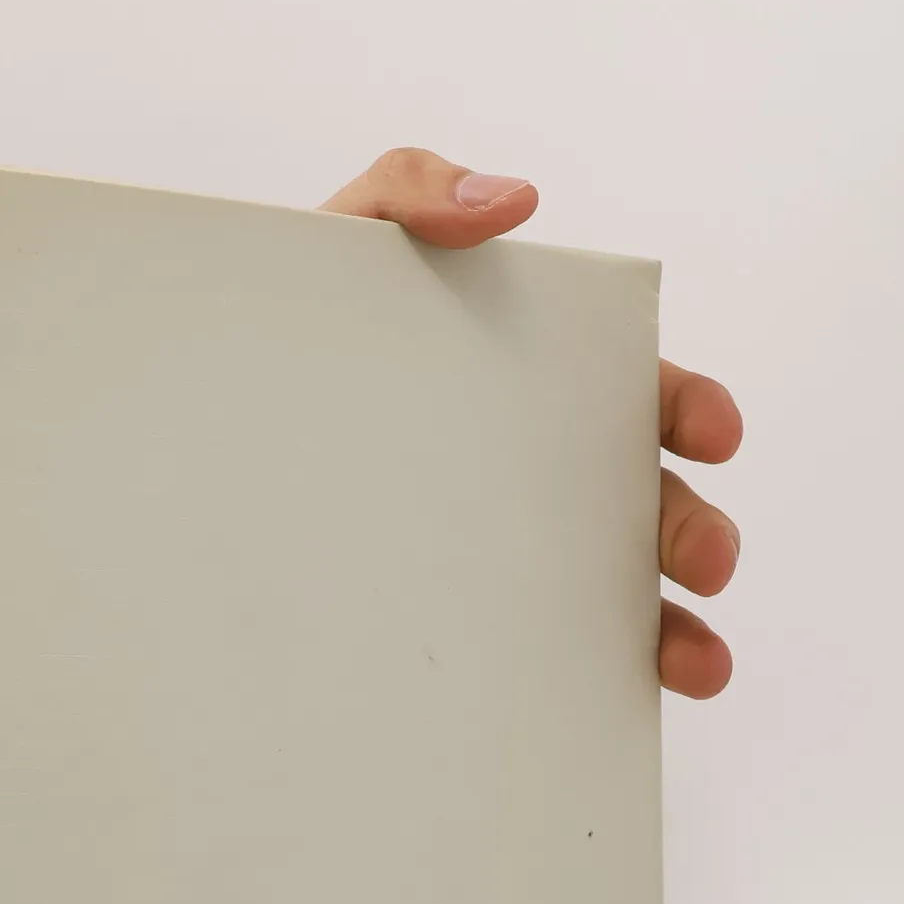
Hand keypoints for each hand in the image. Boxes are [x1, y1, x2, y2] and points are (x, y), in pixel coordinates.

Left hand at [321, 149, 740, 699]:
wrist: (194, 450)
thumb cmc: (285, 336)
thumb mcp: (337, 247)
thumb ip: (411, 193)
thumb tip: (515, 199)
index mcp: (532, 384)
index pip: (636, 395)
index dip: (688, 410)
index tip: (710, 433)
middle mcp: (534, 479)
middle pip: (646, 507)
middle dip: (694, 533)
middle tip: (708, 559)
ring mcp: (505, 562)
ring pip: (618, 600)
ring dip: (677, 633)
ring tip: (698, 663)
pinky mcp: (463, 630)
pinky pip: (544, 665)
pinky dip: (598, 688)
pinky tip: (620, 710)